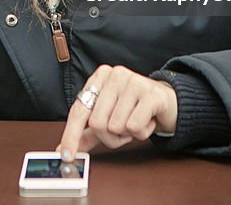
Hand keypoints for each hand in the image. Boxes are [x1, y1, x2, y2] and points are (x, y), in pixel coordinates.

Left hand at [57, 65, 176, 159]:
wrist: (167, 101)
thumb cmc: (134, 108)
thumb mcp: (107, 118)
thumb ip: (86, 133)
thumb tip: (63, 149)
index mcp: (99, 77)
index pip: (79, 110)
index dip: (71, 135)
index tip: (66, 154)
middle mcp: (115, 75)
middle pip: (97, 123)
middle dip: (110, 136)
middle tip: (123, 130)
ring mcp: (134, 82)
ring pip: (116, 127)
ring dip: (128, 134)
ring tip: (136, 121)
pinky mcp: (151, 93)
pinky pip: (135, 126)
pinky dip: (141, 132)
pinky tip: (148, 121)